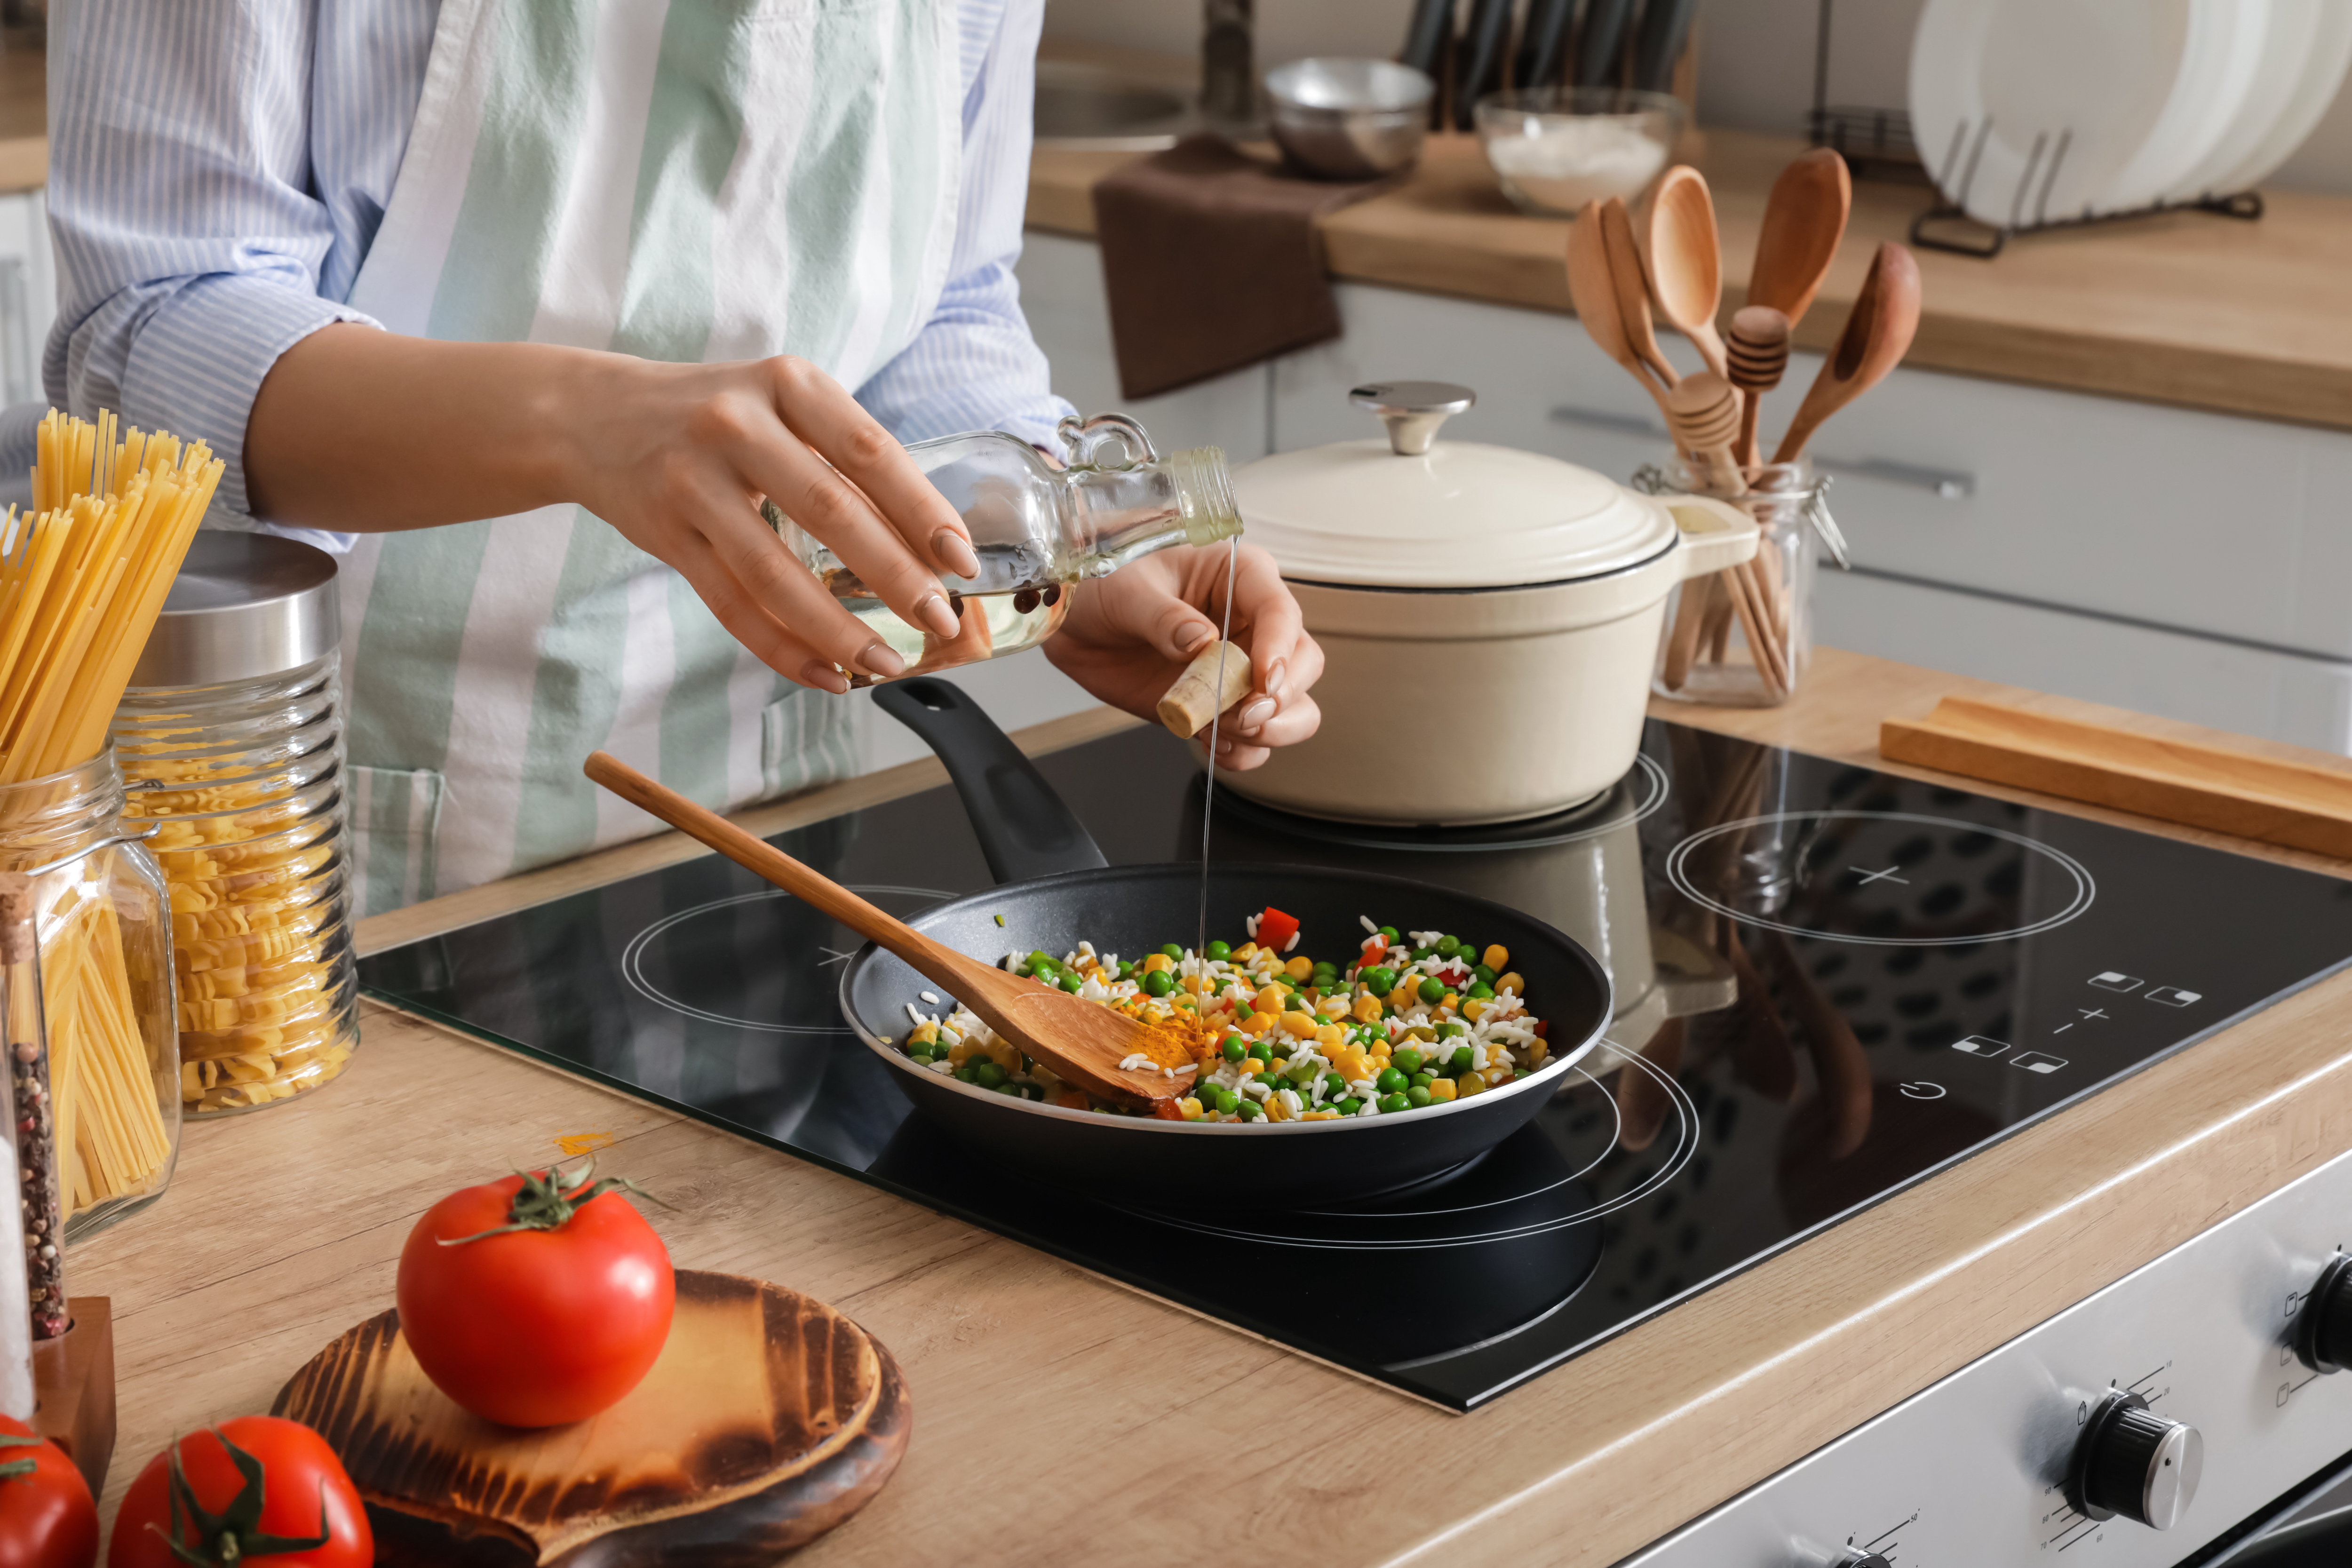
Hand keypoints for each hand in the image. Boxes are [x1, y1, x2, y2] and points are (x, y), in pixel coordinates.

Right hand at [565, 354, 978, 692]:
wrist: (593, 416)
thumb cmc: (716, 415)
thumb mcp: (781, 404)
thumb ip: (842, 456)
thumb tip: (928, 544)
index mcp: (787, 384)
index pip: (871, 452)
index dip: (923, 511)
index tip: (961, 561)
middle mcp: (737, 424)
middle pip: (831, 512)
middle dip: (895, 577)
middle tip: (939, 621)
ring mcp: (694, 481)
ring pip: (775, 572)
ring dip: (838, 629)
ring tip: (886, 663)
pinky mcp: (665, 533)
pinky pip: (731, 604)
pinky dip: (782, 647)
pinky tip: (825, 674)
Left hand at [1043, 543, 1322, 770]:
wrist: (1076, 623)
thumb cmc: (1106, 584)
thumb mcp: (1128, 591)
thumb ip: (1165, 618)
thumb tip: (1200, 643)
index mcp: (1240, 577)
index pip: (1281, 611)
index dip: (1280, 648)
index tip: (1264, 679)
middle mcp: (1252, 624)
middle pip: (1304, 664)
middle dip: (1282, 697)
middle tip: (1244, 713)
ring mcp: (1240, 670)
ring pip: (1292, 708)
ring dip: (1269, 730)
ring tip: (1224, 731)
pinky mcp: (1220, 706)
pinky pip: (1253, 740)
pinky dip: (1241, 752)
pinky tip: (1211, 743)